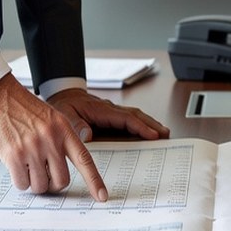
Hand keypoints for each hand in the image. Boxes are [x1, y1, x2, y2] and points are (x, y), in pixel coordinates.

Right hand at [0, 74, 108, 200]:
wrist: (1, 97)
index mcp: (64, 130)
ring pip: (40, 185)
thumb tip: (61, 172)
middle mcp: (51, 139)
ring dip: (34, 182)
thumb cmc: (25, 109)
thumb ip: (62, 141)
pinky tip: (17, 166)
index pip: (84, 159)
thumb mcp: (52, 119)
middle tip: (45, 176)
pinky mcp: (14, 155)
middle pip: (61, 180)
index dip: (94, 181)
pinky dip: (20, 181)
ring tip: (28, 166)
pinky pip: (22, 184)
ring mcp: (32, 148)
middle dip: (53, 184)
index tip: (101, 196)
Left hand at [47, 87, 170, 142]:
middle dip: (152, 125)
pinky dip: (142, 125)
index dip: (140, 127)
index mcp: (101, 110)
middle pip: (136, 116)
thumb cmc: (64, 105)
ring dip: (150, 124)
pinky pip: (130, 120)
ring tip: (164, 135)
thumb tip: (87, 136)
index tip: (153, 135)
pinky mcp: (112, 116)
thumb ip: (75, 125)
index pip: (125, 118)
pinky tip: (148, 133)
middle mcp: (110, 109)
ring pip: (136, 117)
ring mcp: (112, 112)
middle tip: (166, 135)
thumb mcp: (64, 115)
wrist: (63, 95)